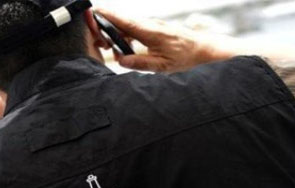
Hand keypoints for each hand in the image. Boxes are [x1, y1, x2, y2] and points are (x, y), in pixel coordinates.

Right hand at [95, 9, 233, 72]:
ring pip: (126, 25)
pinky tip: (124, 47)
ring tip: (107, 47)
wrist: (203, 49)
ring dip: (114, 33)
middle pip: (120, 21)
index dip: (105, 16)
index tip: (90, 14)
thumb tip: (121, 62)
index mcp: (149, 31)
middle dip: (104, 28)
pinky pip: (133, 29)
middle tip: (97, 43)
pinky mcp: (153, 28)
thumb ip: (140, 64)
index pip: (122, 20)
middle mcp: (149, 24)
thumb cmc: (186, 56)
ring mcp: (150, 25)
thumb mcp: (162, 66)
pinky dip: (124, 35)